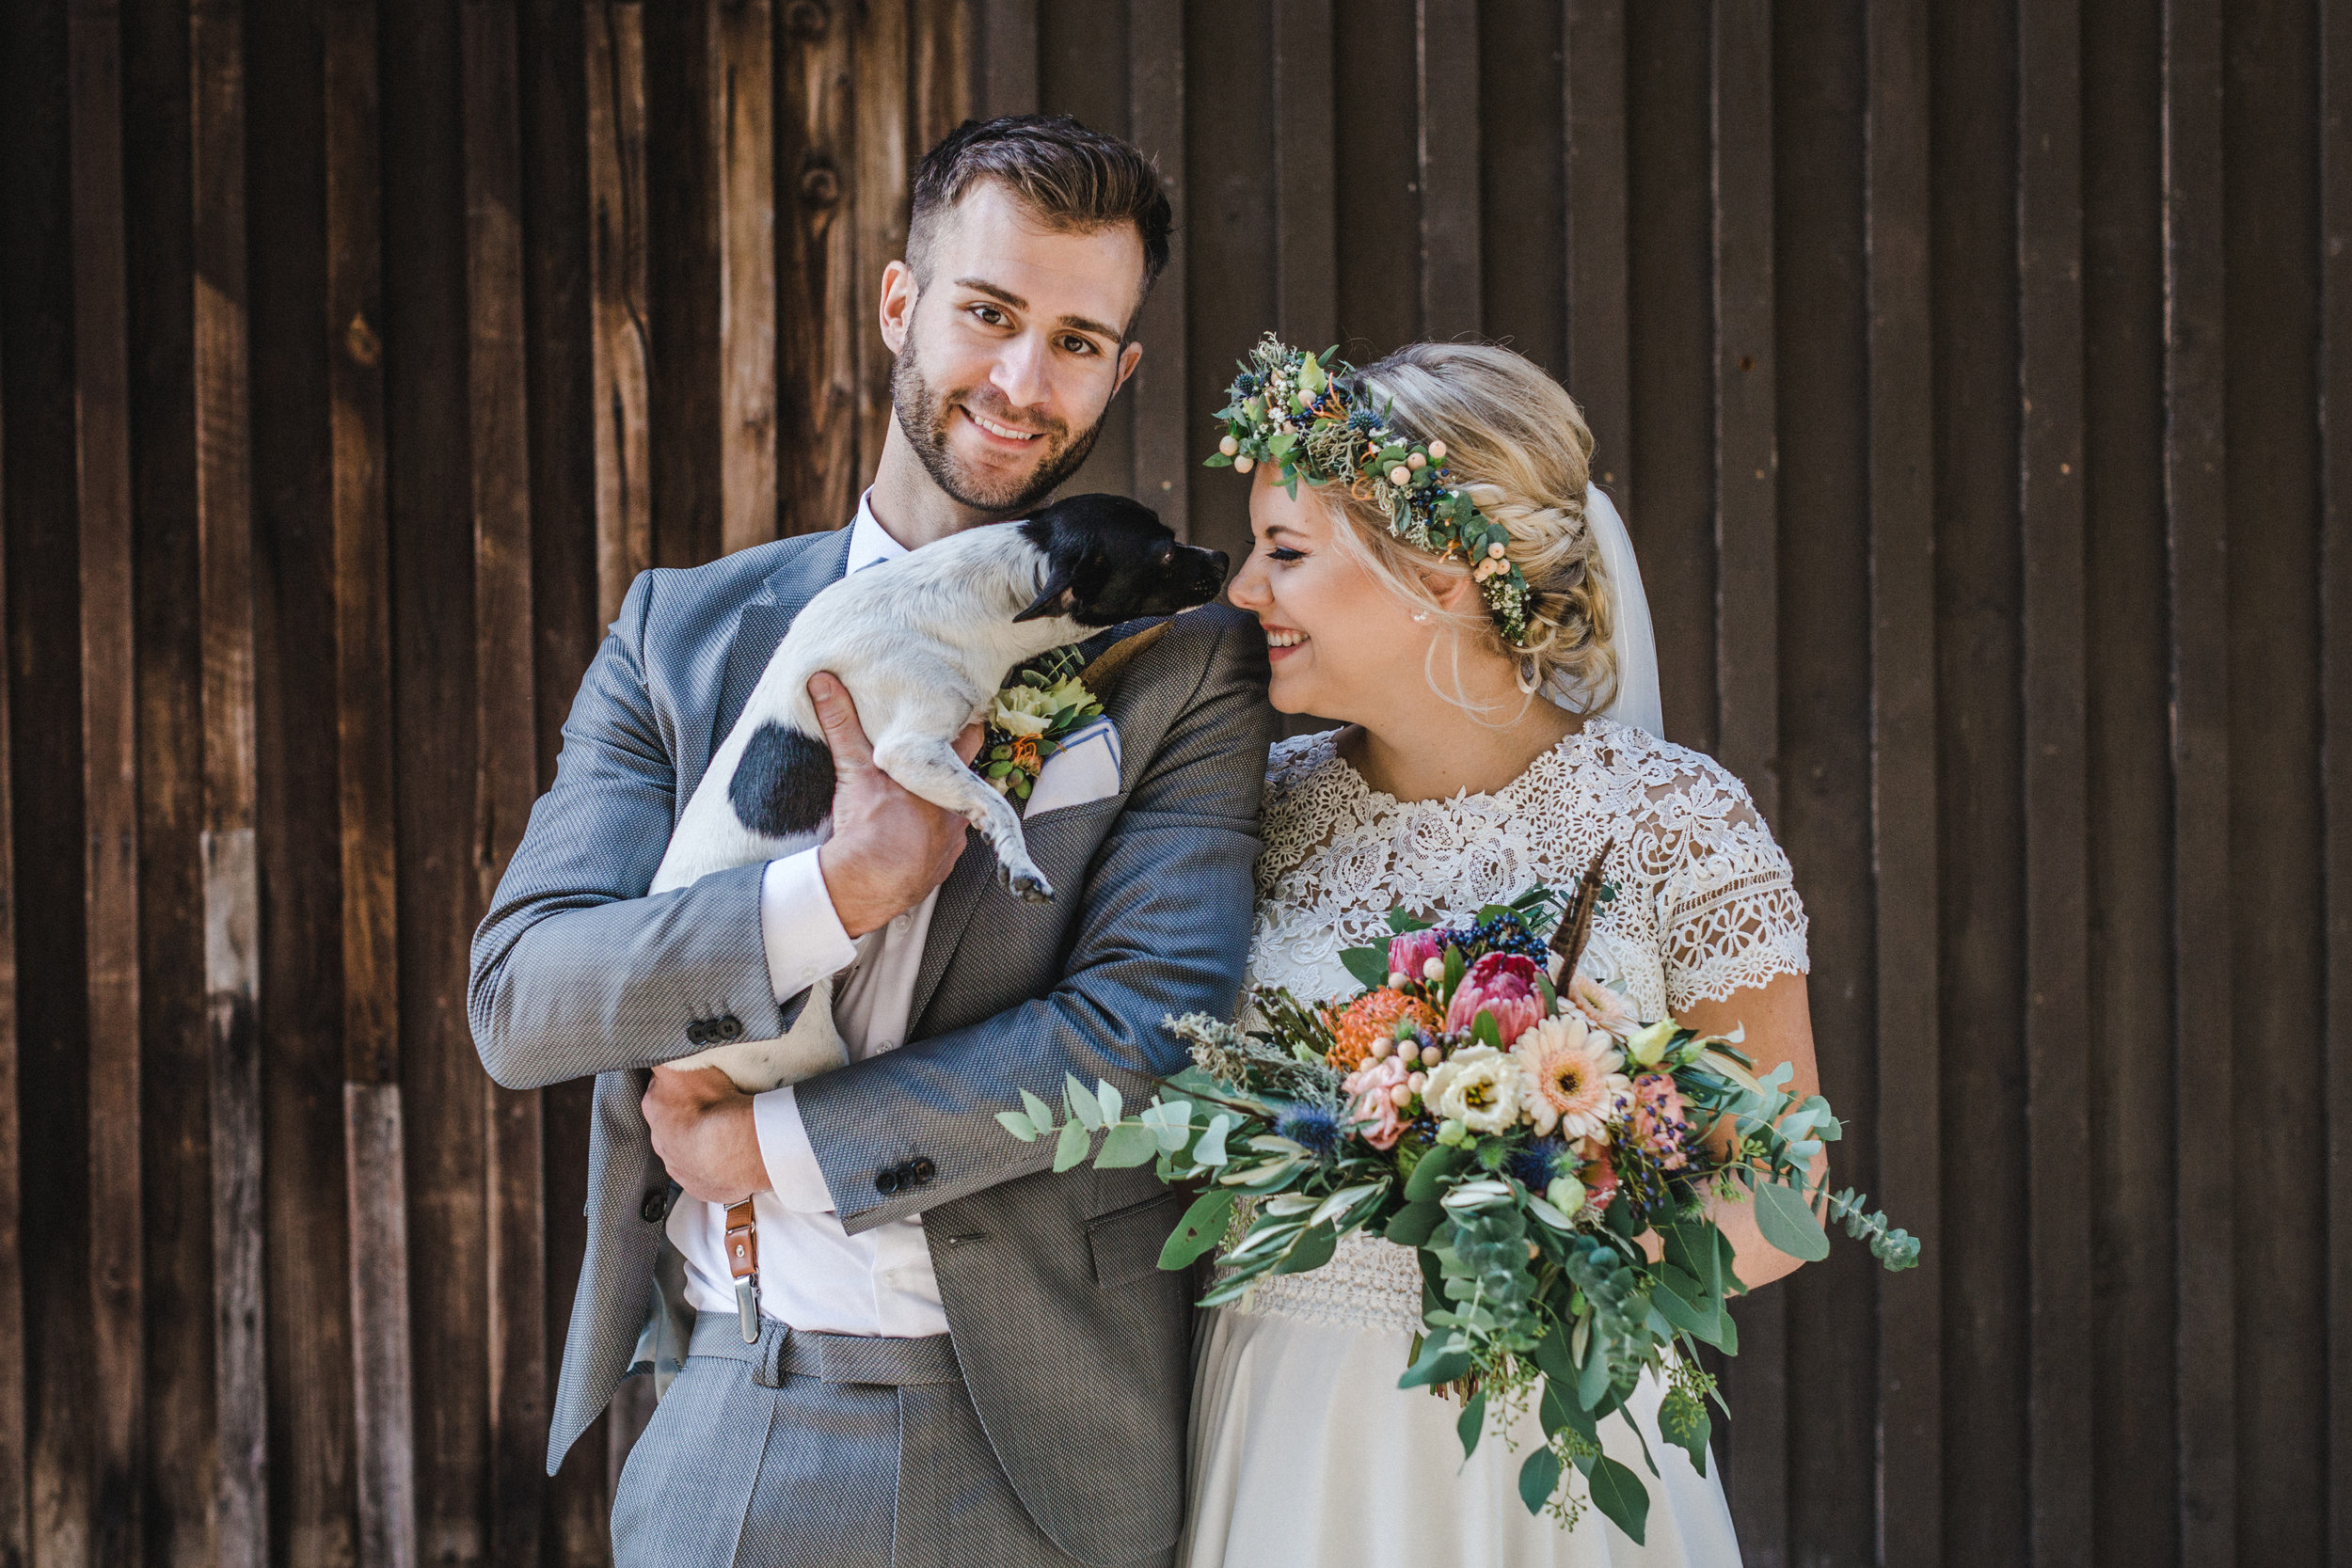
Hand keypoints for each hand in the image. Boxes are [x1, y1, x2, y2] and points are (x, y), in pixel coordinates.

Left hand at [642, 1065, 769, 1203]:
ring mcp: (681, 1168)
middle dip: (687, 1117)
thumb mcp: (683, 1065)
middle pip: (671, 1123)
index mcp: (654, 1108)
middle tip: (713, 1105)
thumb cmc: (712, 1104)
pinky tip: (730, 1155)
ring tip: (725, 1132)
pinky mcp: (702, 1187)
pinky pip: (706, 1175)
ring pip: (687, 1151)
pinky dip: (715, 1166)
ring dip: (701, 1143)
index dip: (678, 1086)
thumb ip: (665, 1056)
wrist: (735, 1149)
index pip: (660, 1090)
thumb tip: (650, 1045)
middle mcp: (660, 1142)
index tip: (695, 1083)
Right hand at [808, 671, 983, 937]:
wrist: (865, 883)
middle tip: (937, 756)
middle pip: (966, 775)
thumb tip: (822, 681)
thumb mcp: (853, 767)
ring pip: (956, 811)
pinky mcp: (944, 863)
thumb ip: (842, 722)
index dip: (962, 726)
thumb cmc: (865, 825)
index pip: (969, 737)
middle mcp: (956, 805)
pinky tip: (913, 835)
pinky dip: (932, 838)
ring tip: (918, 801)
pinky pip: (945, 844)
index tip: (956, 716)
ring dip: (942, 804)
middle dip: (953, 767)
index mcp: (941, 776)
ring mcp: (954, 837)